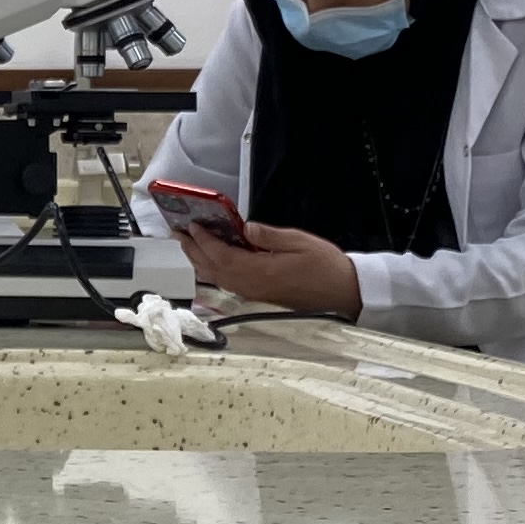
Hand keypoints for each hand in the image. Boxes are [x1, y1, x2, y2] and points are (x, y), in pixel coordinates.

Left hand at [178, 218, 360, 318]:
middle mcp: (252, 287)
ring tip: (189, 247)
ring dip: (201, 262)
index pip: (221, 255)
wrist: (345, 294)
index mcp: (259, 272)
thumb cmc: (326, 268)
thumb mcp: (299, 242)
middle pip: (212, 269)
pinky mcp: (260, 297)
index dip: (203, 241)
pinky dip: (215, 271)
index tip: (192, 226)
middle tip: (179, 235)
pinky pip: (229, 284)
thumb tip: (246, 227)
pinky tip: (213, 263)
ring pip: (218, 278)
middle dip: (193, 251)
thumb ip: (269, 236)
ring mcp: (255, 294)